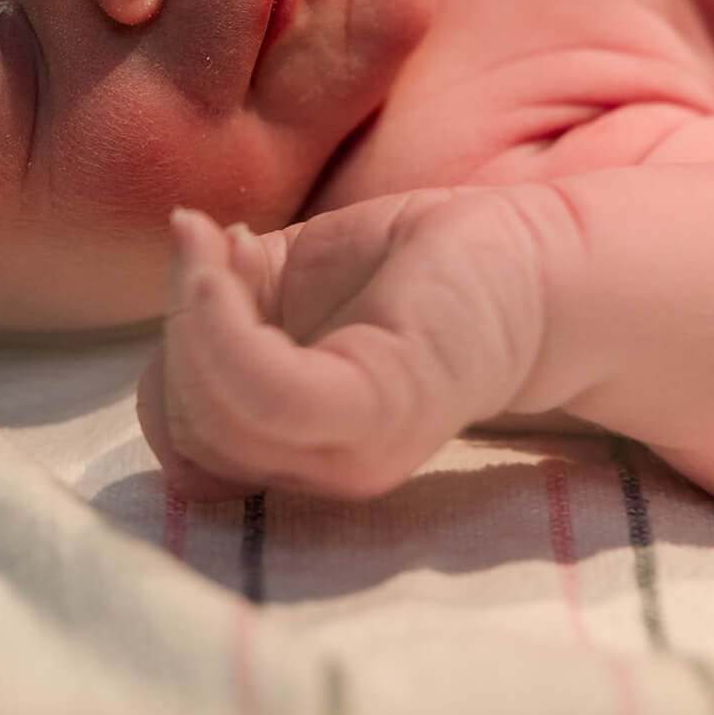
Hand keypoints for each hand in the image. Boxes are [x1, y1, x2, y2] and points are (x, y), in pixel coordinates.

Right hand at [136, 191, 551, 500]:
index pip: (186, 437)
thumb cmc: (417, 271)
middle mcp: (326, 469)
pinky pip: (268, 393)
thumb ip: (229, 314)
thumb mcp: (291, 289)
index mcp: (303, 451)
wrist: (538, 262)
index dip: (175, 354)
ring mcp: (355, 449)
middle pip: (191, 430)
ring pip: (216, 415)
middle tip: (217, 250)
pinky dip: (222, 326)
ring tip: (226, 245)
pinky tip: (230, 256)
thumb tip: (182, 296)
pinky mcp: (383, 406)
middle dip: (181, 328)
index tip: (204, 267)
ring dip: (194, 314)